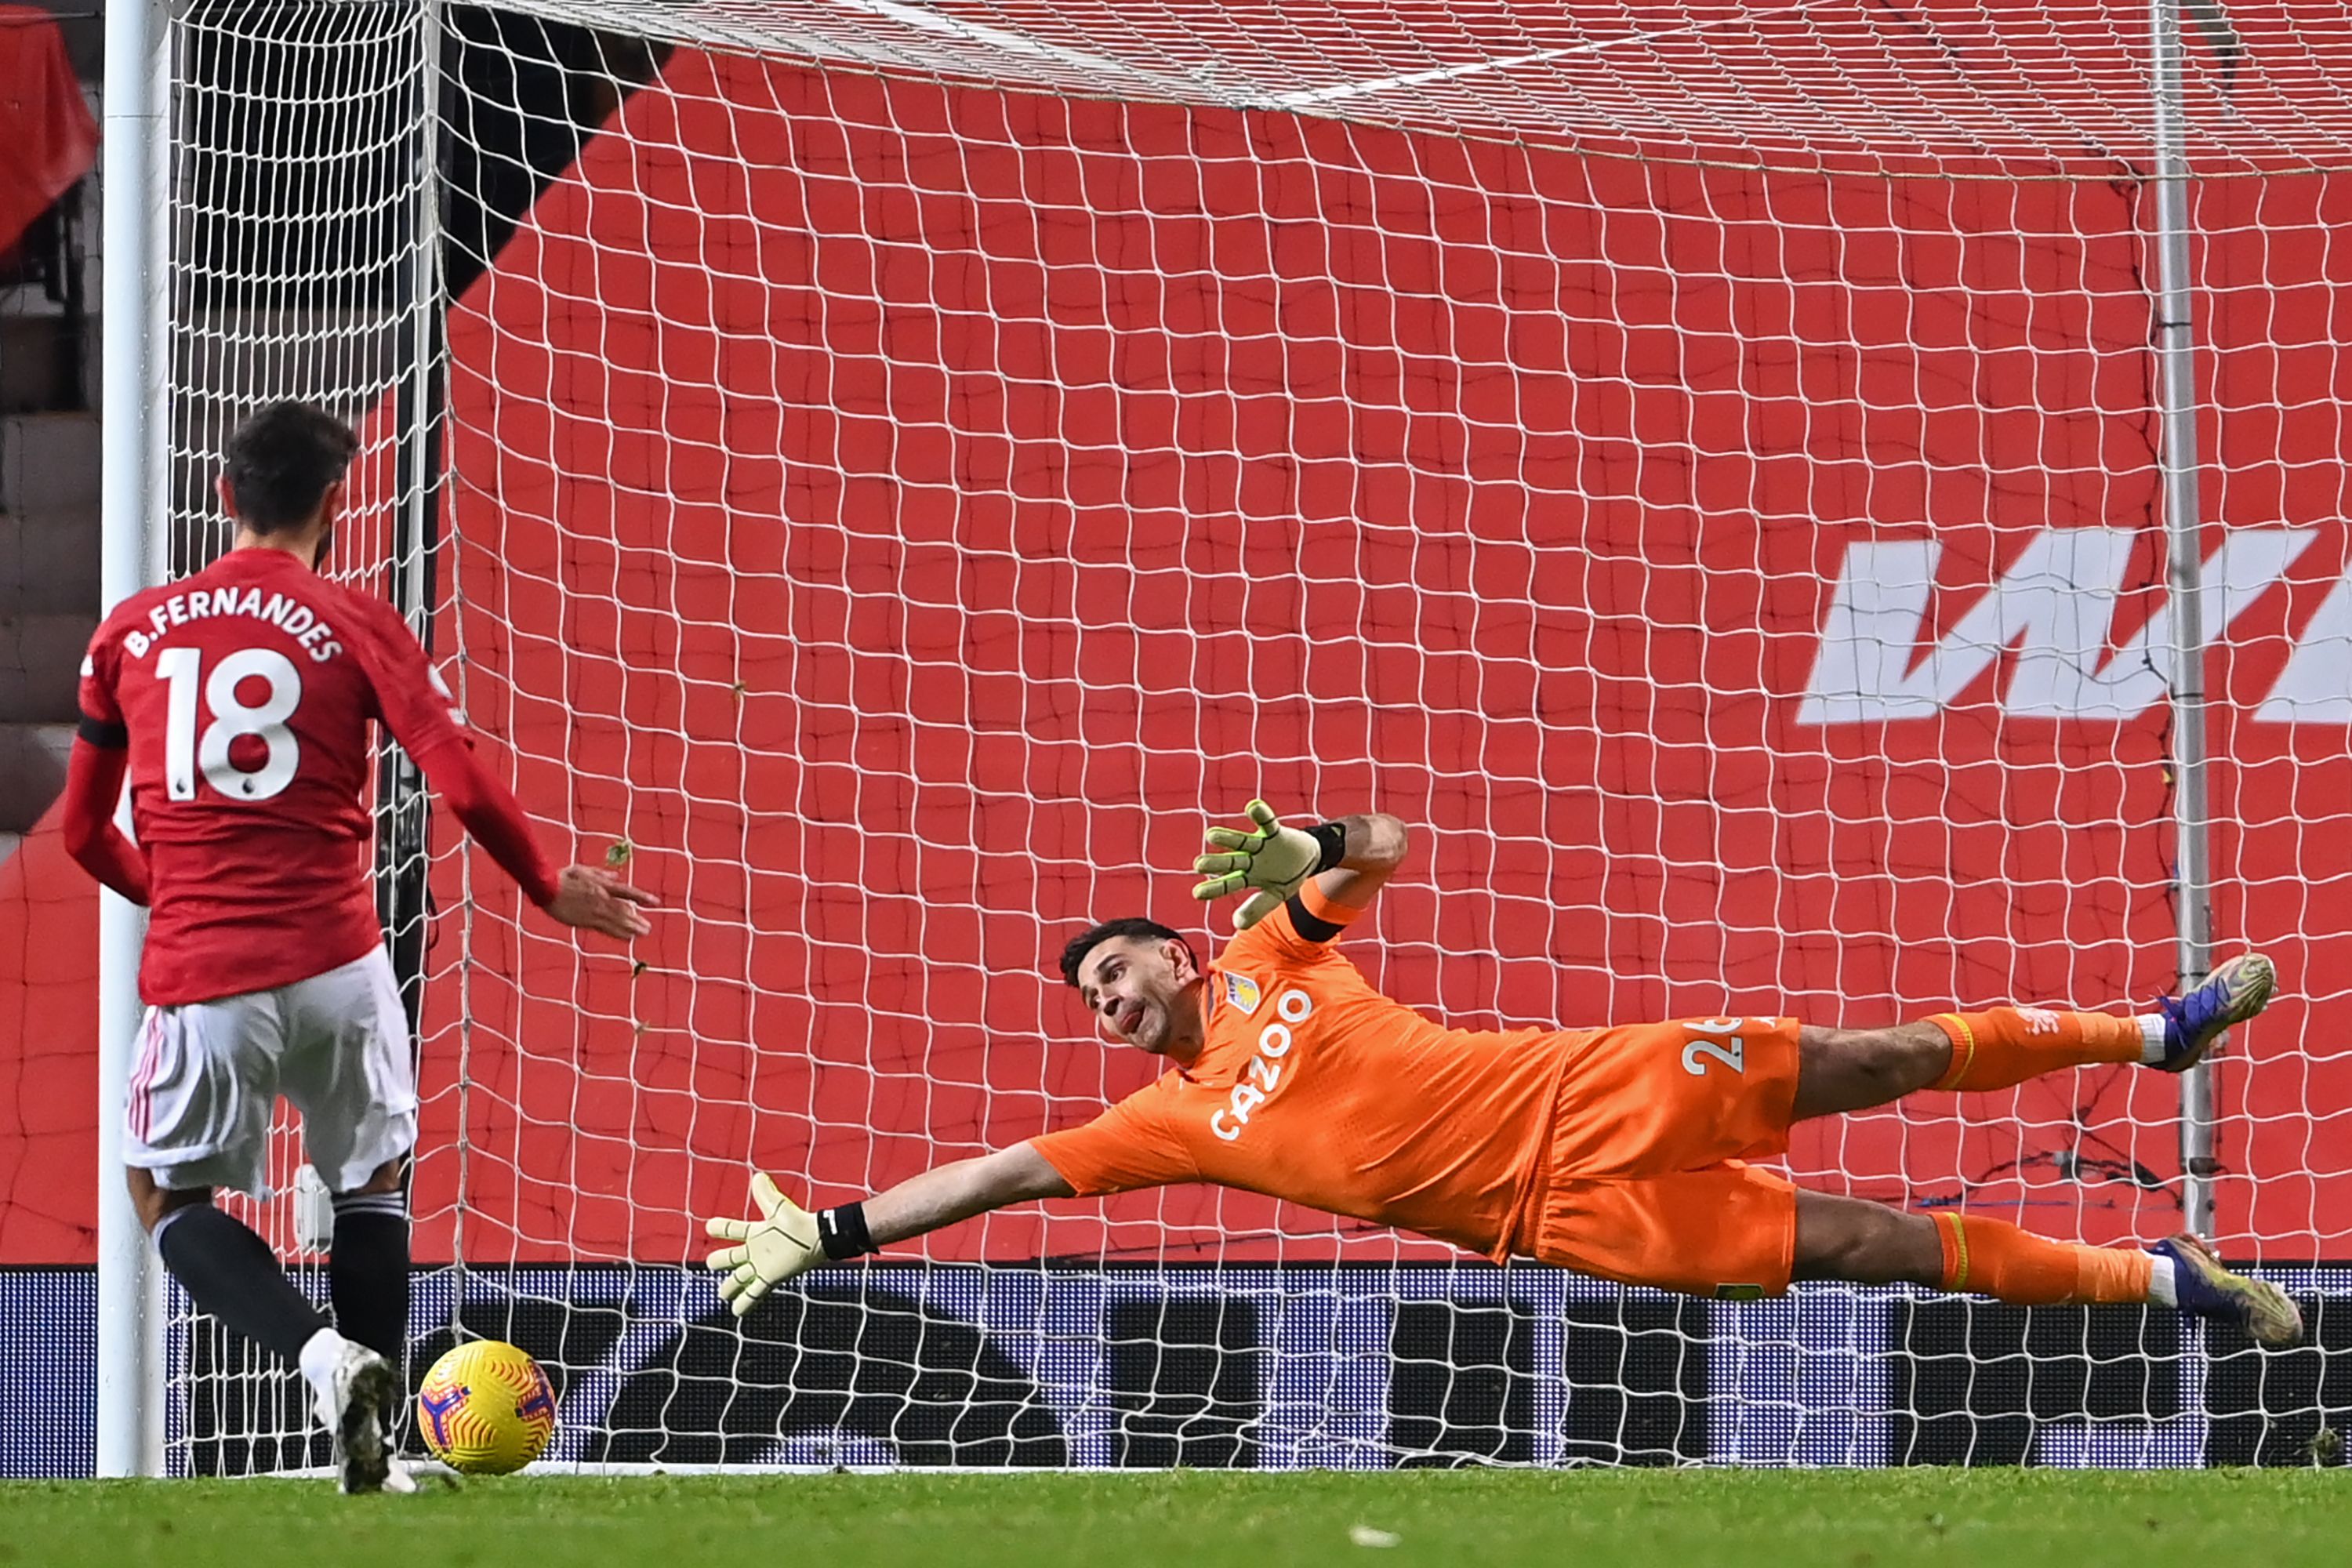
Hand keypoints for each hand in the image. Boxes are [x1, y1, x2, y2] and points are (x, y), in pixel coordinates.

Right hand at [544, 864, 657, 938]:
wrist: (546, 888)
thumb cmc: (562, 877)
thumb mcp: (583, 869)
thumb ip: (601, 873)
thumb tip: (616, 875)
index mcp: (602, 885)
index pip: (627, 892)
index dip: (642, 897)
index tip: (655, 902)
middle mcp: (602, 899)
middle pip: (624, 910)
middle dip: (637, 919)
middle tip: (649, 927)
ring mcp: (595, 910)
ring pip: (618, 921)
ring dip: (632, 928)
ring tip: (644, 933)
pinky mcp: (586, 921)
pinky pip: (606, 928)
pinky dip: (618, 933)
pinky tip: (627, 938)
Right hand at [703, 1172, 822, 1315]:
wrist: (818, 1239)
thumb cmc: (799, 1223)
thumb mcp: (778, 1207)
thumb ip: (766, 1194)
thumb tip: (757, 1176)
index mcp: (756, 1232)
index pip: (733, 1229)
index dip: (722, 1227)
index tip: (710, 1226)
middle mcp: (756, 1250)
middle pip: (732, 1257)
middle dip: (721, 1260)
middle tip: (711, 1263)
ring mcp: (762, 1266)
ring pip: (740, 1278)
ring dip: (730, 1286)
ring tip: (722, 1294)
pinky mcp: (770, 1279)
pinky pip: (754, 1293)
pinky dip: (745, 1303)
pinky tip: (737, 1313)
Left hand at [1191, 799, 1319, 929]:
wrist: (1309, 858)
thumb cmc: (1286, 878)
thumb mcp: (1275, 897)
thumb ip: (1257, 909)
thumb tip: (1237, 924)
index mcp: (1247, 877)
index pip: (1227, 883)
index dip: (1214, 888)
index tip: (1197, 893)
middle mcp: (1249, 860)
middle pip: (1230, 862)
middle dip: (1216, 863)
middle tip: (1198, 864)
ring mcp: (1260, 845)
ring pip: (1241, 841)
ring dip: (1228, 838)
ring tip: (1211, 836)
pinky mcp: (1275, 832)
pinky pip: (1267, 822)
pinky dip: (1261, 814)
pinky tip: (1252, 808)